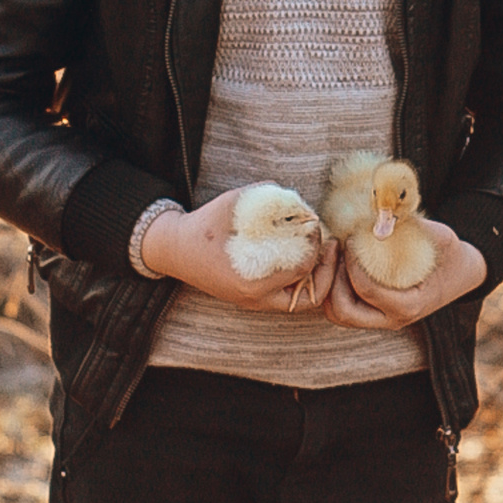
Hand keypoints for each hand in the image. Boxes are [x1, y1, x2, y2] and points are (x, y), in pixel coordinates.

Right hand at [140, 189, 338, 315]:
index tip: (316, 226)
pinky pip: (286, 298)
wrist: (173, 249)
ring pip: (300, 302)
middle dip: (326, 271)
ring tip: (317, 252)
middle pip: (310, 297)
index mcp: (252, 280)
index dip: (316, 246)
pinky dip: (299, 281)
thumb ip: (270, 199)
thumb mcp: (237, 204)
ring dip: (314, 278)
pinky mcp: (250, 299)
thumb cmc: (205, 225)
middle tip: (330, 246)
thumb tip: (303, 204)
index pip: (303, 269)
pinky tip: (299, 257)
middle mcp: (255, 298)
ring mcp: (252, 302)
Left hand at [321, 218, 486, 327]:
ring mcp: (380, 319)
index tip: (352, 238)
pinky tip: (341, 261)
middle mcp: (392, 319)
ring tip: (337, 255)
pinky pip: (341, 306)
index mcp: (409, 306)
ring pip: (337, 312)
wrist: (459, 272)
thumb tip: (382, 210)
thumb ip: (412, 226)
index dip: (353, 262)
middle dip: (333, 279)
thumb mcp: (439, 236)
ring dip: (330, 285)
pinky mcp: (371, 313)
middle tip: (338, 250)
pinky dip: (334, 287)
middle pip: (343, 312)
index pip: (367, 290)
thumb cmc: (448, 253)